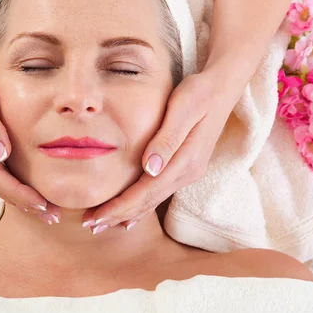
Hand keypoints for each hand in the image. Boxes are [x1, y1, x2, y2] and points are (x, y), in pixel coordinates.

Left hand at [81, 68, 241, 232]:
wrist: (222, 87)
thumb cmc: (199, 92)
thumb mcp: (183, 108)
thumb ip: (167, 139)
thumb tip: (150, 169)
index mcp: (185, 161)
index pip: (145, 192)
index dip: (119, 207)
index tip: (96, 217)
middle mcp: (188, 172)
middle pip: (147, 202)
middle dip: (118, 216)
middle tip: (90, 226)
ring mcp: (188, 172)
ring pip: (152, 201)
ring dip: (127, 214)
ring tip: (102, 224)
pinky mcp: (185, 167)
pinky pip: (159, 192)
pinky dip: (142, 206)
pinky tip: (130, 217)